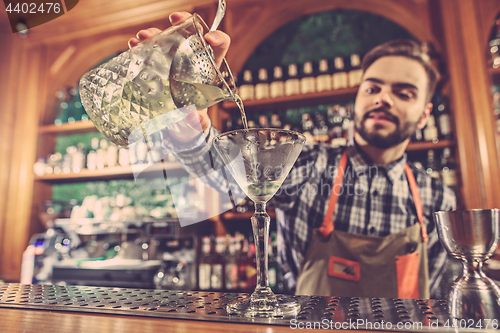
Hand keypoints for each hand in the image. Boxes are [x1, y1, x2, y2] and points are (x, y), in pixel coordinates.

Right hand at [128, 12, 230, 131]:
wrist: (175, 129)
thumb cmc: (192, 122)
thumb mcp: (197, 123)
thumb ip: (198, 122)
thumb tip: (194, 116)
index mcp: (208, 70)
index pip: (219, 47)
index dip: (217, 38)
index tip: (208, 38)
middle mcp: (192, 61)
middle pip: (190, 35)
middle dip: (182, 23)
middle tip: (173, 20)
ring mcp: (173, 62)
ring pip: (167, 39)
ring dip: (155, 34)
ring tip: (142, 37)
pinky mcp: (156, 67)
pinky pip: (150, 51)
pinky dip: (140, 46)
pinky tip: (133, 45)